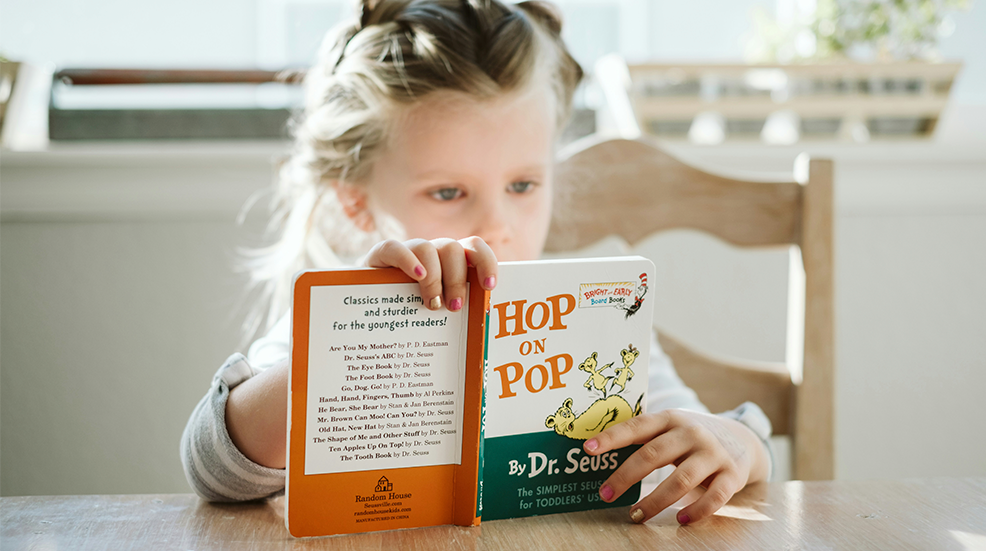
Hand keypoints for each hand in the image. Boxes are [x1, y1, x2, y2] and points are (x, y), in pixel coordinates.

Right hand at [362, 237, 497, 310]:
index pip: (474, 248)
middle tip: (454, 307)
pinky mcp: (381, 255)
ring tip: (432, 305)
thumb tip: (479, 338)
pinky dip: (408, 261)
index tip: (489, 286)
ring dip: (435, 278)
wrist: (369, 309)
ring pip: (428, 248)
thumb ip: (455, 312)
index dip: (486, 262)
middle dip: (458, 279)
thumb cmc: (411, 315)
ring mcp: (407, 251)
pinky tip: (417, 277)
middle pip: (453, 249)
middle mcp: (432, 252)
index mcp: (450, 262)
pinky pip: (395, 248)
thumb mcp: (437, 312)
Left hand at [584, 409, 768, 524]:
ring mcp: (713, 453)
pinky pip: (714, 497)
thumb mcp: (671, 428)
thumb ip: (644, 438)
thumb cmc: (691, 438)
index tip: (588, 448)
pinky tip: (680, 520)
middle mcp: (691, 433)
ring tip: (636, 516)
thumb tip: (599, 455)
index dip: (612, 437)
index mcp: (670, 419)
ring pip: (681, 480)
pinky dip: (696, 511)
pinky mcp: (732, 474)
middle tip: (605, 494)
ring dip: (655, 501)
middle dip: (625, 476)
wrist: (742, 438)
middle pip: (653, 454)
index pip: (637, 426)